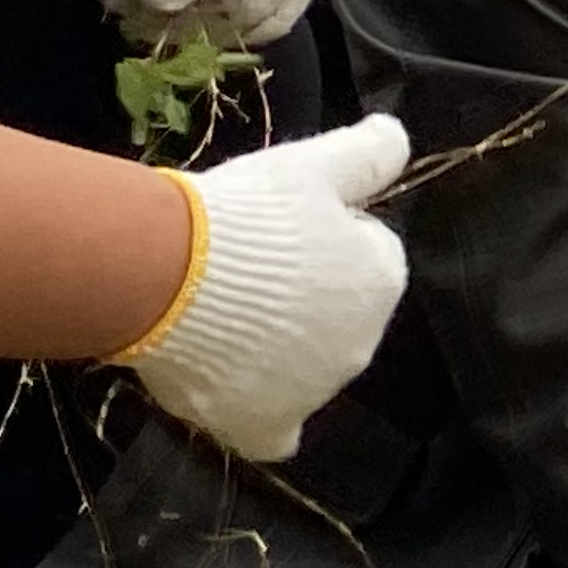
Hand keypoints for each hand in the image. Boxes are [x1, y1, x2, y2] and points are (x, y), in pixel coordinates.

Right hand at [123, 114, 410, 459]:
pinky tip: (236, 395)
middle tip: (244, 270)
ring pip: (303, 367)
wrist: (168, 277)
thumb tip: (398, 135)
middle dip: (305, 296)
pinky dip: (260, 416)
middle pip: (336, 314)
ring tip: (218, 316)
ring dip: (276, 348)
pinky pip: (274, 432)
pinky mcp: (263, 426)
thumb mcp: (313, 164)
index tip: (284, 226)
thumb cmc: (249, 216)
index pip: (368, 253)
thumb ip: (369, 153)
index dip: (327, 236)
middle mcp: (361, 345)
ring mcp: (313, 392)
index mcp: (381, 281)